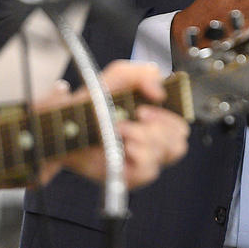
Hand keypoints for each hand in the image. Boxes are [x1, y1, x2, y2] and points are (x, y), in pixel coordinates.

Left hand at [49, 61, 188, 188]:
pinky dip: (137, 155)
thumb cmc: (93, 101)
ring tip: (120, 128)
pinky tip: (122, 146)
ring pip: (166, 151)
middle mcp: (154, 138)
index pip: (181, 119)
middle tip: (137, 114)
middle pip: (179, 137)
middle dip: (158, 124)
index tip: (149, 105)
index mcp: (156, 115)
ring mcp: (145, 158)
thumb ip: (143, 74)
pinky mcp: (134, 175)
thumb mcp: (118, 75)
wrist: (67, 126)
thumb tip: (160, 92)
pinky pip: (150, 168)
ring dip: (143, 136)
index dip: (173, 113)